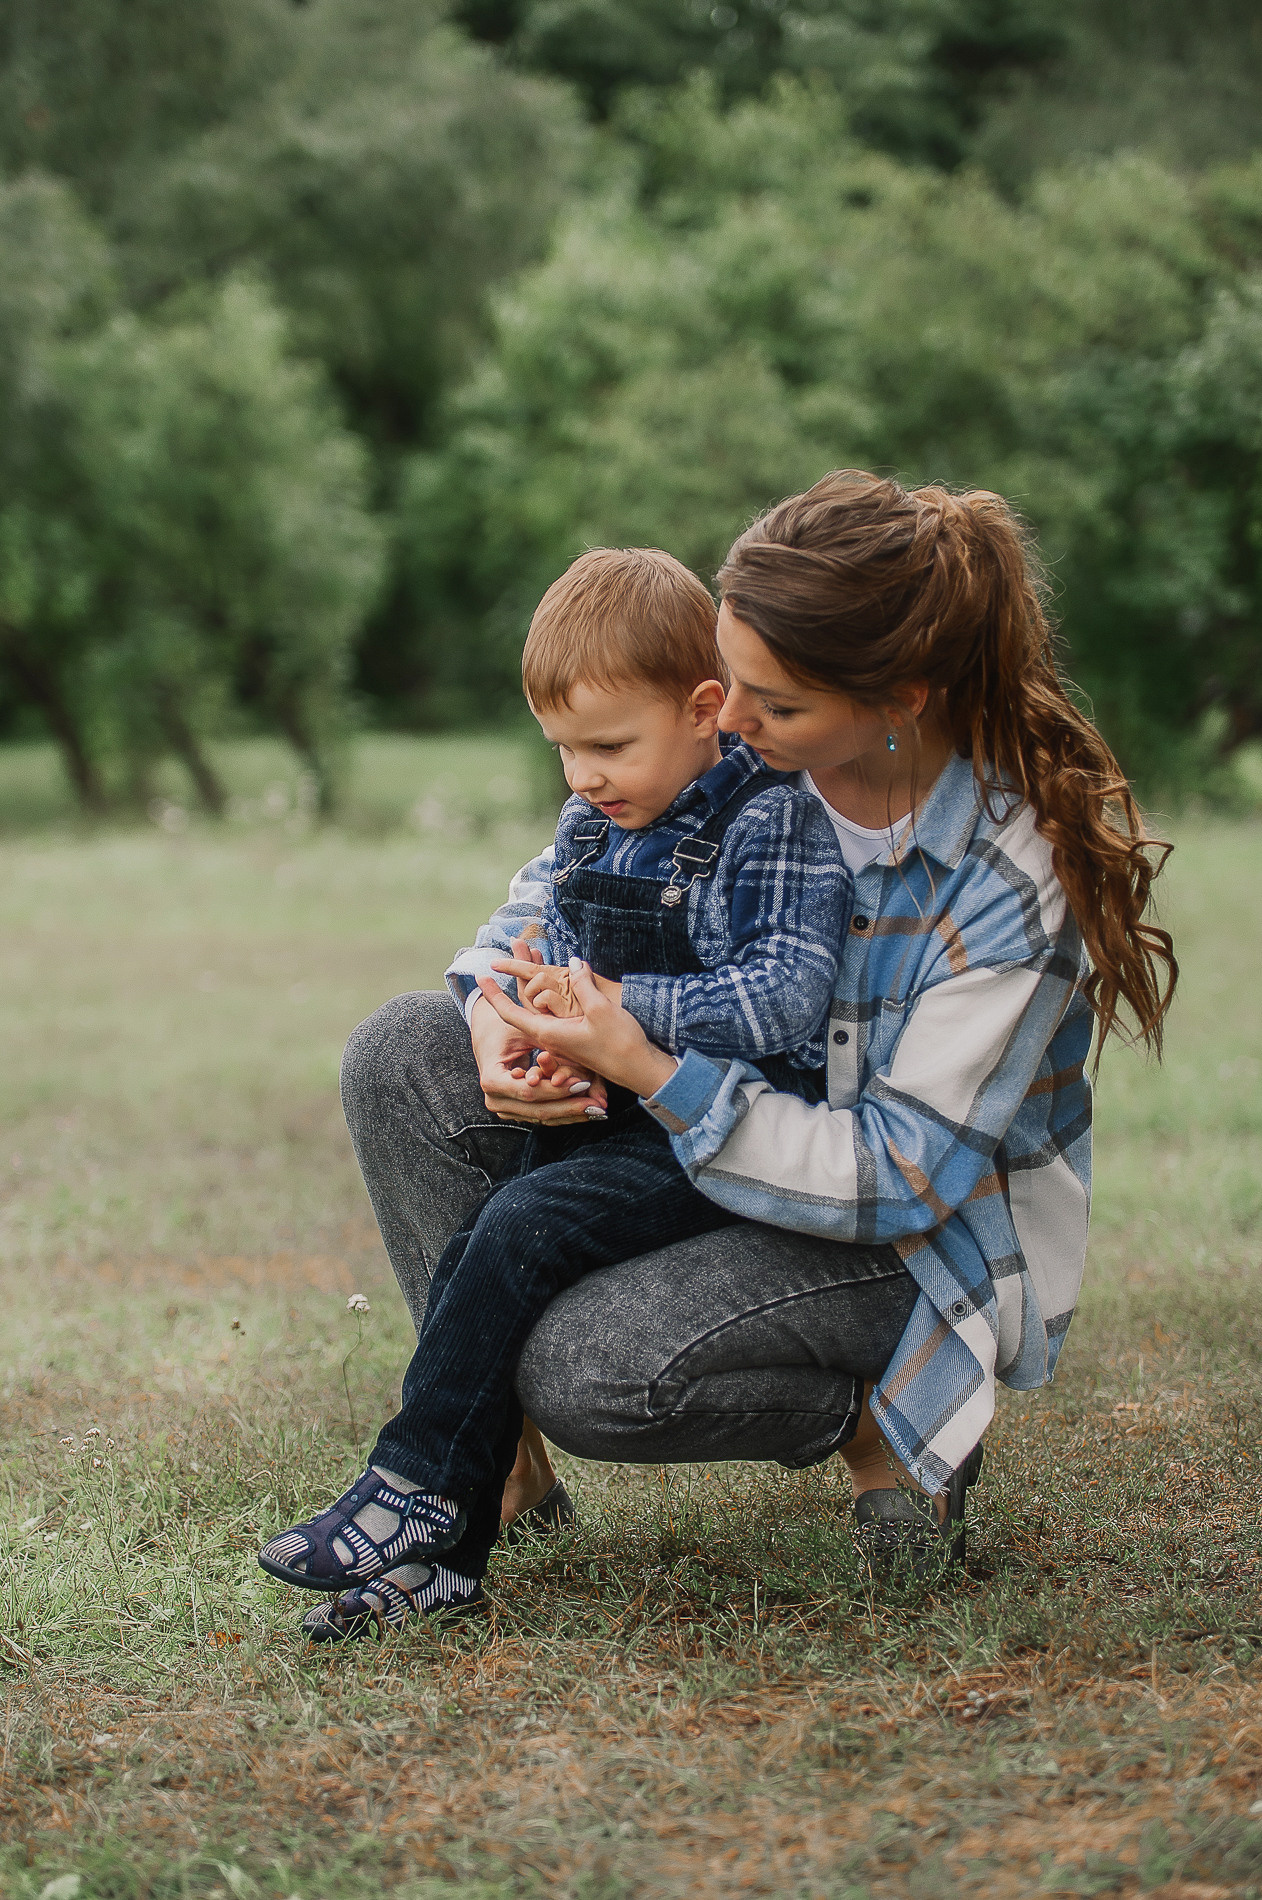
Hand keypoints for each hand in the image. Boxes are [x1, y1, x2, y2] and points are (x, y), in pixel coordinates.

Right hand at [469, 972, 607, 1123]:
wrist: (487, 1032)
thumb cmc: (504, 1025)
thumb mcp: (524, 1029)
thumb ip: (545, 1035)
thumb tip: (563, 1021)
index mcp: (492, 1079)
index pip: (529, 1091)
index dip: (556, 1090)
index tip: (582, 1083)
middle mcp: (495, 1100)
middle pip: (539, 1111)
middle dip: (570, 1106)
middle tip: (597, 1104)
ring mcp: (505, 1109)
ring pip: (544, 1118)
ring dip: (572, 1113)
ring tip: (599, 1108)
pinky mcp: (517, 1112)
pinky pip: (545, 1117)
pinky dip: (567, 1112)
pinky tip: (590, 1110)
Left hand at [480, 958, 677, 1099]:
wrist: (640, 1070)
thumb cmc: (621, 1043)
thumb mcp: (600, 1010)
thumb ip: (584, 984)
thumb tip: (575, 962)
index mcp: (549, 1034)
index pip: (511, 1014)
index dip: (494, 996)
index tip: (480, 978)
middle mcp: (550, 1040)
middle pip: (519, 1013)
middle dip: (506, 988)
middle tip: (496, 963)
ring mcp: (560, 1043)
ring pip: (534, 1016)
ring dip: (526, 990)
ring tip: (522, 964)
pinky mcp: (572, 1043)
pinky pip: (549, 1021)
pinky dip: (543, 1000)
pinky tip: (547, 987)